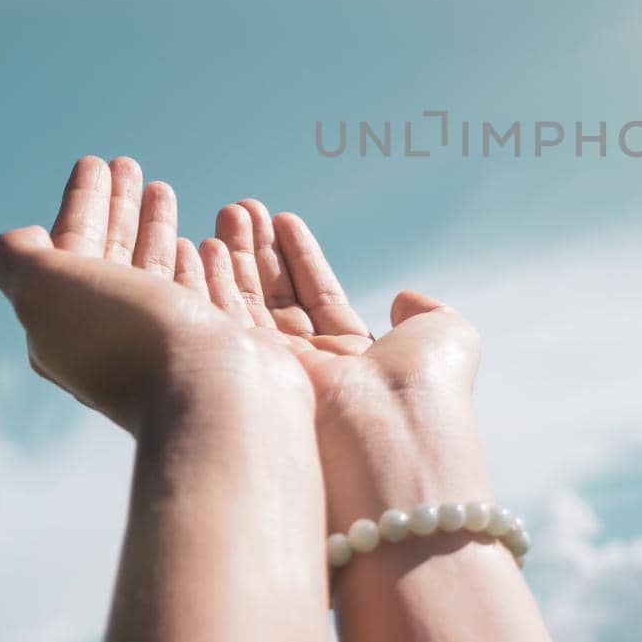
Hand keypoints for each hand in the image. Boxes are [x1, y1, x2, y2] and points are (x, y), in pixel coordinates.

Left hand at [0, 157, 311, 432]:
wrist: (213, 392)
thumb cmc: (129, 336)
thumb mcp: (44, 288)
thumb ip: (17, 258)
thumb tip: (23, 238)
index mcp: (65, 327)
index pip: (68, 250)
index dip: (80, 203)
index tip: (95, 162)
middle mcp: (111, 339)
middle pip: (109, 257)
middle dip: (116, 209)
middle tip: (128, 165)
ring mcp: (166, 345)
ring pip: (154, 272)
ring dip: (154, 228)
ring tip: (162, 189)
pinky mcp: (213, 347)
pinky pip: (197, 293)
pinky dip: (194, 262)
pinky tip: (203, 243)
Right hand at [212, 199, 561, 641]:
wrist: (393, 433)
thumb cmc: (427, 385)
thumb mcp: (445, 334)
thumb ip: (424, 311)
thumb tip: (404, 298)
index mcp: (357, 360)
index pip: (320, 297)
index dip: (299, 257)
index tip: (280, 217)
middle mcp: (313, 371)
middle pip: (277, 299)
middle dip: (256, 254)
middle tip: (238, 208)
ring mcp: (276, 378)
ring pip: (245, 309)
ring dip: (229, 261)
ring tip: (222, 213)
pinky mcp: (243, 382)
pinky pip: (220, 324)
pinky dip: (207, 285)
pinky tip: (197, 246)